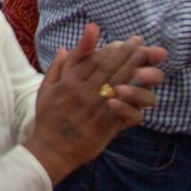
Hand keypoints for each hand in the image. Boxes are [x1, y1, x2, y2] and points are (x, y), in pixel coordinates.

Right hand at [23, 24, 166, 183]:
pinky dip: (134, 96)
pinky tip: (143, 86)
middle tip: (139, 42)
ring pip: (118, 82)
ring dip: (133, 67)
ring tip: (145, 56)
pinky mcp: (105, 124)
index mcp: (68, 82)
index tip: (124, 41)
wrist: (52, 149)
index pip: (93, 59)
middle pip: (108, 67)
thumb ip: (57, 67)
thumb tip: (63, 48)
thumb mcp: (45, 89)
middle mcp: (82, 92)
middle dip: (126, 52)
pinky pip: (123, 107)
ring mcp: (95, 108)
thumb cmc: (48, 118)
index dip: (111, 48)